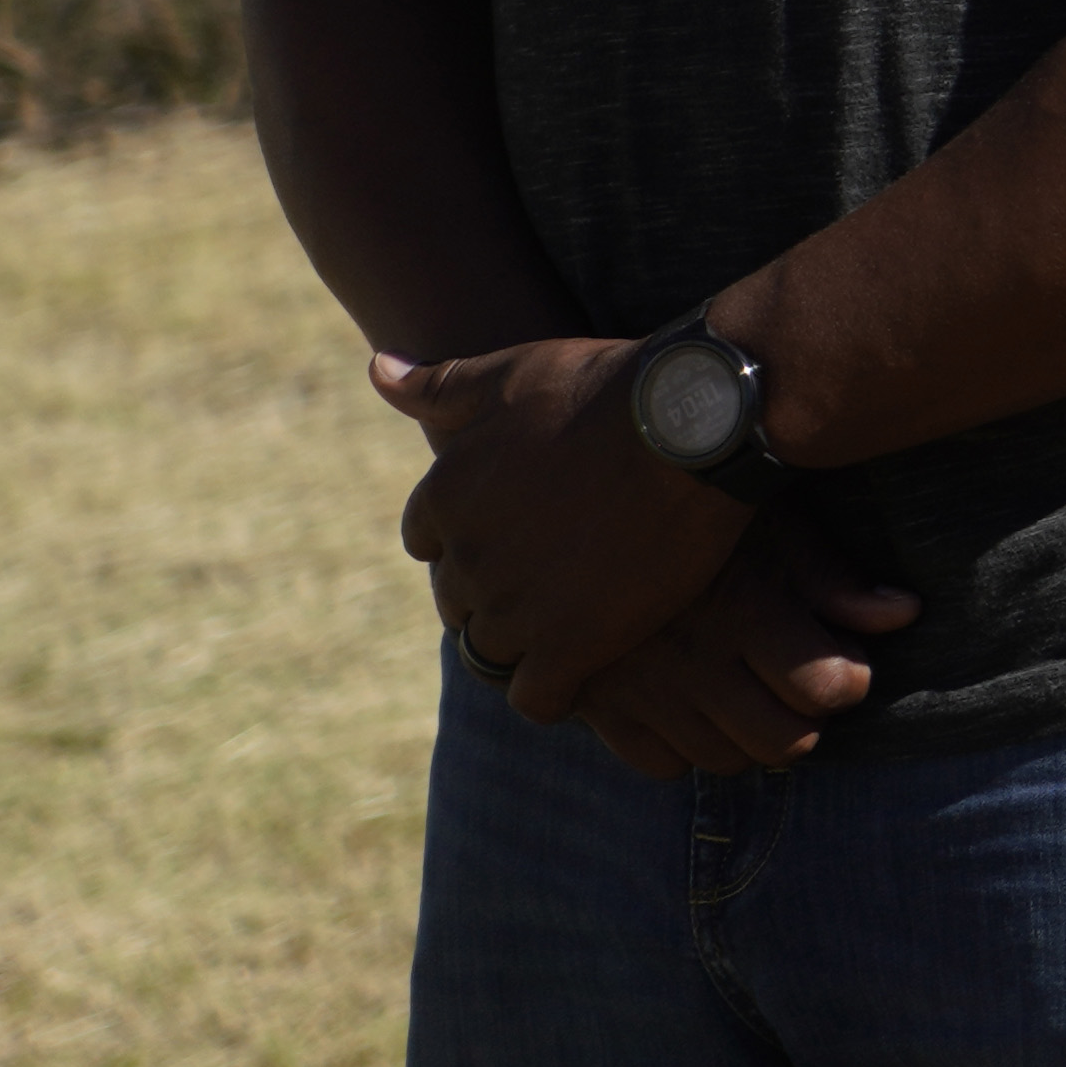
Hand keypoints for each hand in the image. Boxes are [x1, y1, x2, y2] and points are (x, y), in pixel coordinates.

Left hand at [381, 335, 752, 716]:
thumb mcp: (511, 372)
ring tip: (578, 626)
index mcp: (444, 497)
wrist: (689, 425)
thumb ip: (438, 384)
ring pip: (493, 651)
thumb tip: (376, 368)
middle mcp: (466, 559)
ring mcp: (514, 608)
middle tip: (557, 581)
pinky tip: (590, 668)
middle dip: (496, 595)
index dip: (469, 541)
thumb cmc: (604, 389)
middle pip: (459, 602)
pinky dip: (554, 691)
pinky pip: (536, 697)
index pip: (427, 543)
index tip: (516, 534)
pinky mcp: (570, 646)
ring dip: (526, 644)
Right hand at [567, 535, 920, 778]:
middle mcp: (691, 657)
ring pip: (721, 759)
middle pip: (782, 742)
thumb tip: (904, 614)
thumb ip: (833, 578)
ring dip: (746, 737)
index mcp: (744, 607)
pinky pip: (658, 763)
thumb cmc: (686, 500)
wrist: (563, 490)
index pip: (828, 689)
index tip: (843, 663)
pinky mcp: (591, 701)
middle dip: (804, 723)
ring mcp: (638, 686)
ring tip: (749, 696)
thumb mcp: (768, 523)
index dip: (848, 681)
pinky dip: (682, 745)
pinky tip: (692, 706)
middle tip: (800, 691)